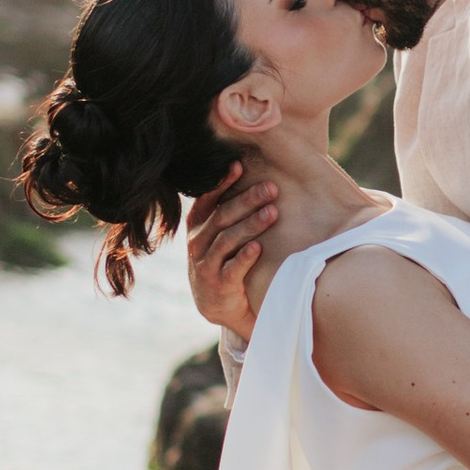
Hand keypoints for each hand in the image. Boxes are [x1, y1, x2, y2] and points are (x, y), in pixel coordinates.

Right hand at [184, 163, 275, 341]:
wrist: (216, 304)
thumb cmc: (224, 259)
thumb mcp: (218, 234)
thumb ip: (228, 210)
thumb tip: (257, 177)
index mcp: (197, 225)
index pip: (207, 199)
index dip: (221, 182)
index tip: (239, 165)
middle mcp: (198, 242)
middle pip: (222, 216)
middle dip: (247, 200)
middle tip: (271, 188)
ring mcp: (206, 264)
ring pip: (227, 239)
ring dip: (251, 225)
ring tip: (273, 213)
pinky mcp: (218, 284)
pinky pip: (232, 268)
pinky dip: (245, 257)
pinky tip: (258, 247)